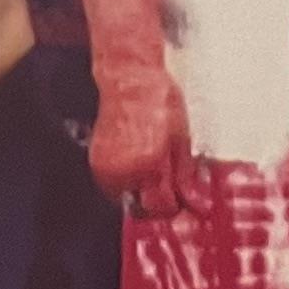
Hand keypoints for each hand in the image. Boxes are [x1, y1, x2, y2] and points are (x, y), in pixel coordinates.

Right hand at [88, 60, 195, 217]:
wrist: (130, 80)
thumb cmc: (158, 102)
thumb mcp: (182, 139)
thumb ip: (183, 176)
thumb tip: (192, 200)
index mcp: (149, 165)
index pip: (159, 208)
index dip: (171, 206)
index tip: (178, 201)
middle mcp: (123, 170)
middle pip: (139, 208)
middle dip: (153, 200)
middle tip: (165, 183)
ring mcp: (105, 166)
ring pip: (124, 197)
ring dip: (138, 190)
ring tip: (149, 167)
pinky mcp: (96, 160)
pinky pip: (111, 184)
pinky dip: (124, 179)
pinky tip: (135, 160)